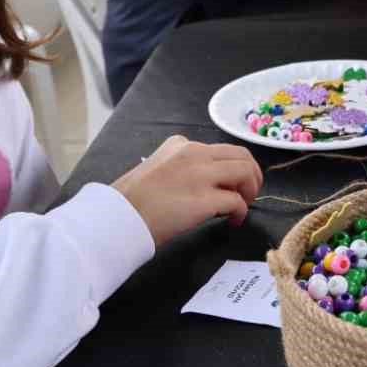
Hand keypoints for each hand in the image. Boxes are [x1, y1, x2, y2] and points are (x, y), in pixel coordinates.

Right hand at [112, 135, 262, 247]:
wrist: (116, 218)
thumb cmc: (128, 200)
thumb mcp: (153, 168)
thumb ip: (178, 167)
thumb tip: (196, 184)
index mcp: (180, 145)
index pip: (218, 150)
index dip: (229, 167)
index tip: (227, 183)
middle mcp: (194, 153)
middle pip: (240, 155)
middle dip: (250, 173)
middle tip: (247, 193)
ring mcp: (201, 175)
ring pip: (244, 171)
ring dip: (250, 189)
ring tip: (244, 204)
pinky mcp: (205, 199)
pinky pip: (237, 201)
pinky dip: (241, 212)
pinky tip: (233, 221)